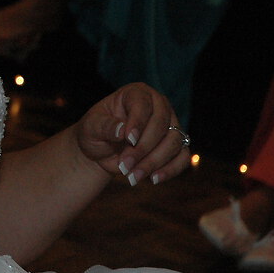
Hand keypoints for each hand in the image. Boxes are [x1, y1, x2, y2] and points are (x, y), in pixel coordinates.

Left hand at [74, 83, 190, 186]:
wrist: (101, 150)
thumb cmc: (95, 132)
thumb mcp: (91, 127)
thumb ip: (104, 126)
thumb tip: (122, 130)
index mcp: (136, 93)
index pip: (143, 104)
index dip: (138, 122)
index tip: (128, 139)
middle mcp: (158, 105)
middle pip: (161, 125)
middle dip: (143, 148)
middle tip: (124, 165)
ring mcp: (170, 125)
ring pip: (174, 142)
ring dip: (154, 162)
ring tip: (133, 176)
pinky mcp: (176, 145)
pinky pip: (182, 157)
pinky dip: (170, 170)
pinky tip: (154, 179)